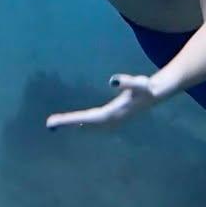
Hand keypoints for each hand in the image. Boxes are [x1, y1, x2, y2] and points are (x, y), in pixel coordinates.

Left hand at [45, 74, 164, 130]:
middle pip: (84, 124)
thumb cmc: (146, 88)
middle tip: (49, 123)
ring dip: (73, 124)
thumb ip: (127, 82)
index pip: (87, 119)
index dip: (71, 120)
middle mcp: (110, 121)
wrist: (156, 94)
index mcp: (112, 114)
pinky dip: (82, 123)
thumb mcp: (139, 83)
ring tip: (56, 123)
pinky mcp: (112, 118)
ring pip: (88, 125)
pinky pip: (92, 123)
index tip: (56, 121)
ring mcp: (111, 121)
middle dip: (68, 123)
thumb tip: (112, 81)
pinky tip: (77, 124)